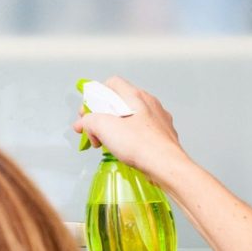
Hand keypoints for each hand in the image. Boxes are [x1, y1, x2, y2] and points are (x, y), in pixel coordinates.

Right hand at [72, 76, 189, 182]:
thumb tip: (83, 124)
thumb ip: (89, 121)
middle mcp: (150, 103)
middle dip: (103, 115)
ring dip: (116, 127)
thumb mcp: (104, 127)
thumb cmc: (140, 145)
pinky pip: (142, 131)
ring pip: (131, 117)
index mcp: (136, 96)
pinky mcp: (164, 135)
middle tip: (94, 130)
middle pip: (120, 101)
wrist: (168, 167)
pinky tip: (125, 151)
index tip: (88, 113)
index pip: (112, 83)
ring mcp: (160, 119)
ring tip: (108, 143)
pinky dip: (130, 138)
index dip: (96, 95)